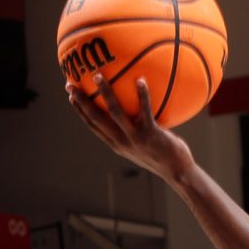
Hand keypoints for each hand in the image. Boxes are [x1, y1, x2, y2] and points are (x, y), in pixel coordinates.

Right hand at [67, 75, 194, 183]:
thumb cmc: (163, 156)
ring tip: (98, 76)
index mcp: (116, 144)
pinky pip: (145, 110)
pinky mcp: (150, 134)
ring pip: (114, 112)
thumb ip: (136, 131)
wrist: (178, 172)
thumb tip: (136, 111)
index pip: (92, 125)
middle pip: (95, 118)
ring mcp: (135, 138)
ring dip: (105, 93)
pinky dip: (142, 95)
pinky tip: (140, 80)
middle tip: (70, 84)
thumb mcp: (144, 145)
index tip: (71, 96)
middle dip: (81, 101)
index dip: (80, 110)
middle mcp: (122, 141)